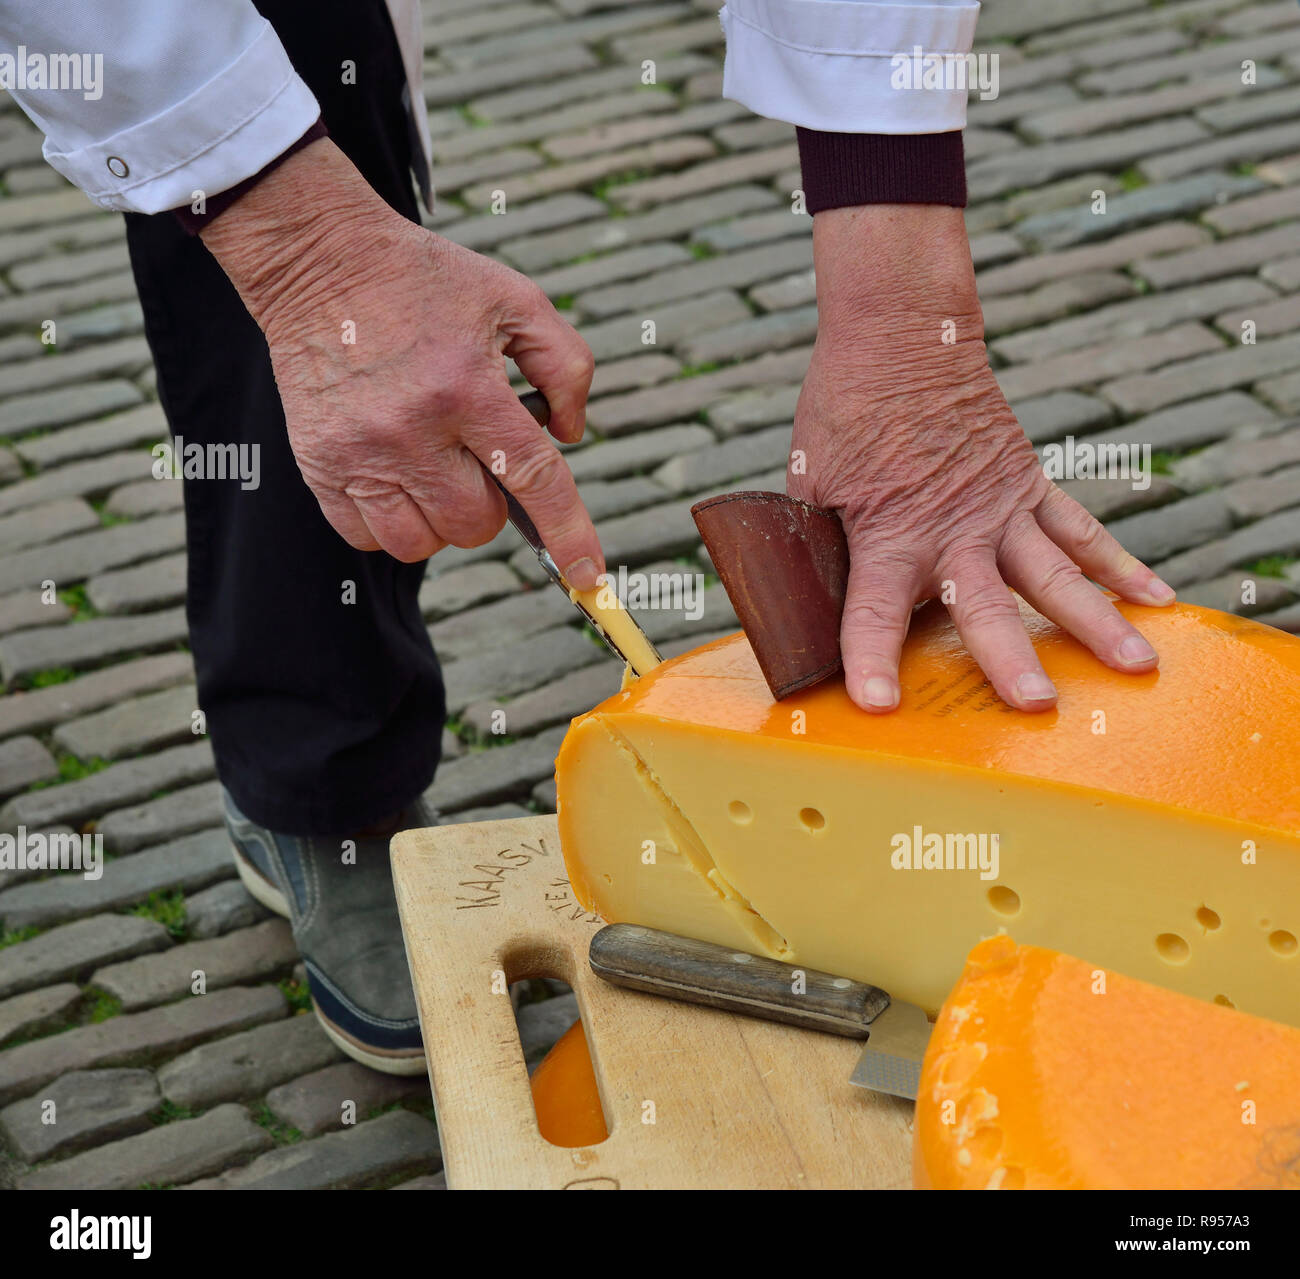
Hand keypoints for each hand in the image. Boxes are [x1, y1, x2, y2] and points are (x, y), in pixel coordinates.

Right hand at [201, 138, 603, 585]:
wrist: (320, 261)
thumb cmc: (428, 281)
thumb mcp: (516, 298)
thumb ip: (566, 364)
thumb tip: (571, 436)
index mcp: (469, 386)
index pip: (532, 479)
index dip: (567, 533)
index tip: (588, 574)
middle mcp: (413, 427)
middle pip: (475, 524)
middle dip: (492, 506)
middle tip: (475, 457)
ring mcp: (360, 451)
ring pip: (420, 543)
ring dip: (441, 519)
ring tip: (435, 469)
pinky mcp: (320, 463)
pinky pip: (366, 536)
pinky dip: (390, 522)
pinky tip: (396, 477)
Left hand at [790, 204, 1174, 713]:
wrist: (900, 334)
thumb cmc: (844, 411)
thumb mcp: (808, 484)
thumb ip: (819, 548)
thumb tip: (806, 602)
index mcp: (888, 534)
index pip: (874, 612)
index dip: (871, 660)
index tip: (879, 704)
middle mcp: (953, 529)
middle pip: (986, 605)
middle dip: (1011, 659)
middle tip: (1039, 706)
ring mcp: (1000, 508)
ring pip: (1056, 574)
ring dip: (1096, 622)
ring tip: (1138, 666)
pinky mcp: (1028, 484)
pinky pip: (1081, 530)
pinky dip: (1119, 564)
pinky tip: (1156, 598)